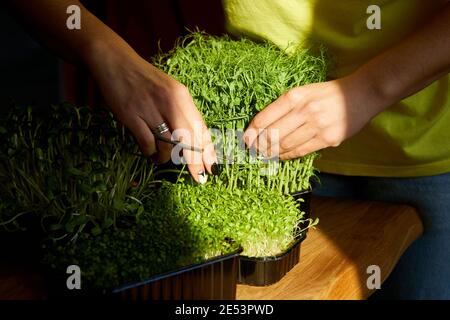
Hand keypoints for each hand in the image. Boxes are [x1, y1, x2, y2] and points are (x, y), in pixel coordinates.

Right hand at [85, 42, 215, 182]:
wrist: (116, 62)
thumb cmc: (146, 79)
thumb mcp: (171, 90)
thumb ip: (183, 112)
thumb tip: (196, 139)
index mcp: (182, 95)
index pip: (200, 128)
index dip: (208, 150)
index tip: (212, 166)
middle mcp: (169, 102)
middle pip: (188, 140)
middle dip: (195, 162)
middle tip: (199, 178)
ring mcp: (150, 110)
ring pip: (167, 145)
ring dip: (167, 158)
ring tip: (163, 159)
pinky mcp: (131, 117)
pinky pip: (148, 144)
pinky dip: (151, 153)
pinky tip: (151, 154)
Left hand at [244, 75, 386, 159]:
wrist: (361, 94)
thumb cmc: (327, 93)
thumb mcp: (304, 91)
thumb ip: (284, 106)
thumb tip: (261, 127)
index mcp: (295, 96)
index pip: (265, 117)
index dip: (252, 131)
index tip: (246, 139)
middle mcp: (305, 110)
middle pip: (273, 134)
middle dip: (259, 145)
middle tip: (253, 151)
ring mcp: (317, 126)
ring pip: (285, 145)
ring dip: (271, 153)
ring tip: (264, 155)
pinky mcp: (328, 139)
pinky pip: (301, 151)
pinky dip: (287, 155)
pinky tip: (281, 156)